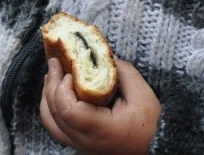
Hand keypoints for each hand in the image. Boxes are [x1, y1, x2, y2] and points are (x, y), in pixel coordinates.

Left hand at [40, 57, 160, 154]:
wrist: (156, 147)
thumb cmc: (151, 123)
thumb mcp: (142, 93)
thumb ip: (120, 71)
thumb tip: (101, 56)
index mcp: (100, 130)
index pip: (68, 111)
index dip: (63, 88)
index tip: (72, 71)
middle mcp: (85, 141)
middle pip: (54, 115)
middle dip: (51, 85)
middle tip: (54, 62)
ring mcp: (81, 145)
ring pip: (51, 123)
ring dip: (47, 97)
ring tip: (51, 76)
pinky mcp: (81, 143)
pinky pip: (57, 128)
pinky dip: (52, 109)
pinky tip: (56, 93)